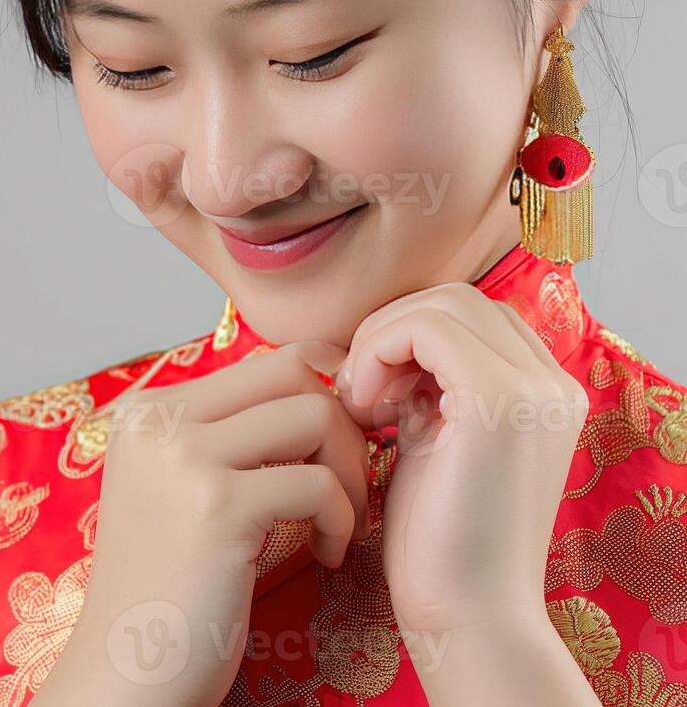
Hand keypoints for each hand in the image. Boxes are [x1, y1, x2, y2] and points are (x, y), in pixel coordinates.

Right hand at [35, 341, 368, 706]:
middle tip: (349, 482)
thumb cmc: (169, 587)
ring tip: (339, 521)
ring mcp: (182, 458)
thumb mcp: (180, 489)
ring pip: (313, 414)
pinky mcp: (215, 507)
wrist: (126, 669)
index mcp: (146, 411)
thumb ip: (226, 436)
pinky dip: (342, 519)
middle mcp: (157, 420)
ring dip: (349, 470)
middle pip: (292, 372)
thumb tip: (318, 382)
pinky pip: (318, 484)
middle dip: (344, 423)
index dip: (324, 392)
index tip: (344, 442)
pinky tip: (327, 556)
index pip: (265, 360)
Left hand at [336, 283, 589, 645]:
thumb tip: (382, 338)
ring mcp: (534, 389)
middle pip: (457, 300)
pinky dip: (380, 351)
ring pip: (441, 303)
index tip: (374, 392)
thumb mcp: (436, 439)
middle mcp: (553, 384)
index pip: (471, 317)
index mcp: (544, 392)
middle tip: (360, 394)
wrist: (464, 612)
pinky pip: (426, 328)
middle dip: (393, 332)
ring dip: (383, 341)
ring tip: (362, 404)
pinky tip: (363, 407)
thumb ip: (429, 386)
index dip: (410, 338)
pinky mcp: (500, 400)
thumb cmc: (438, 537)